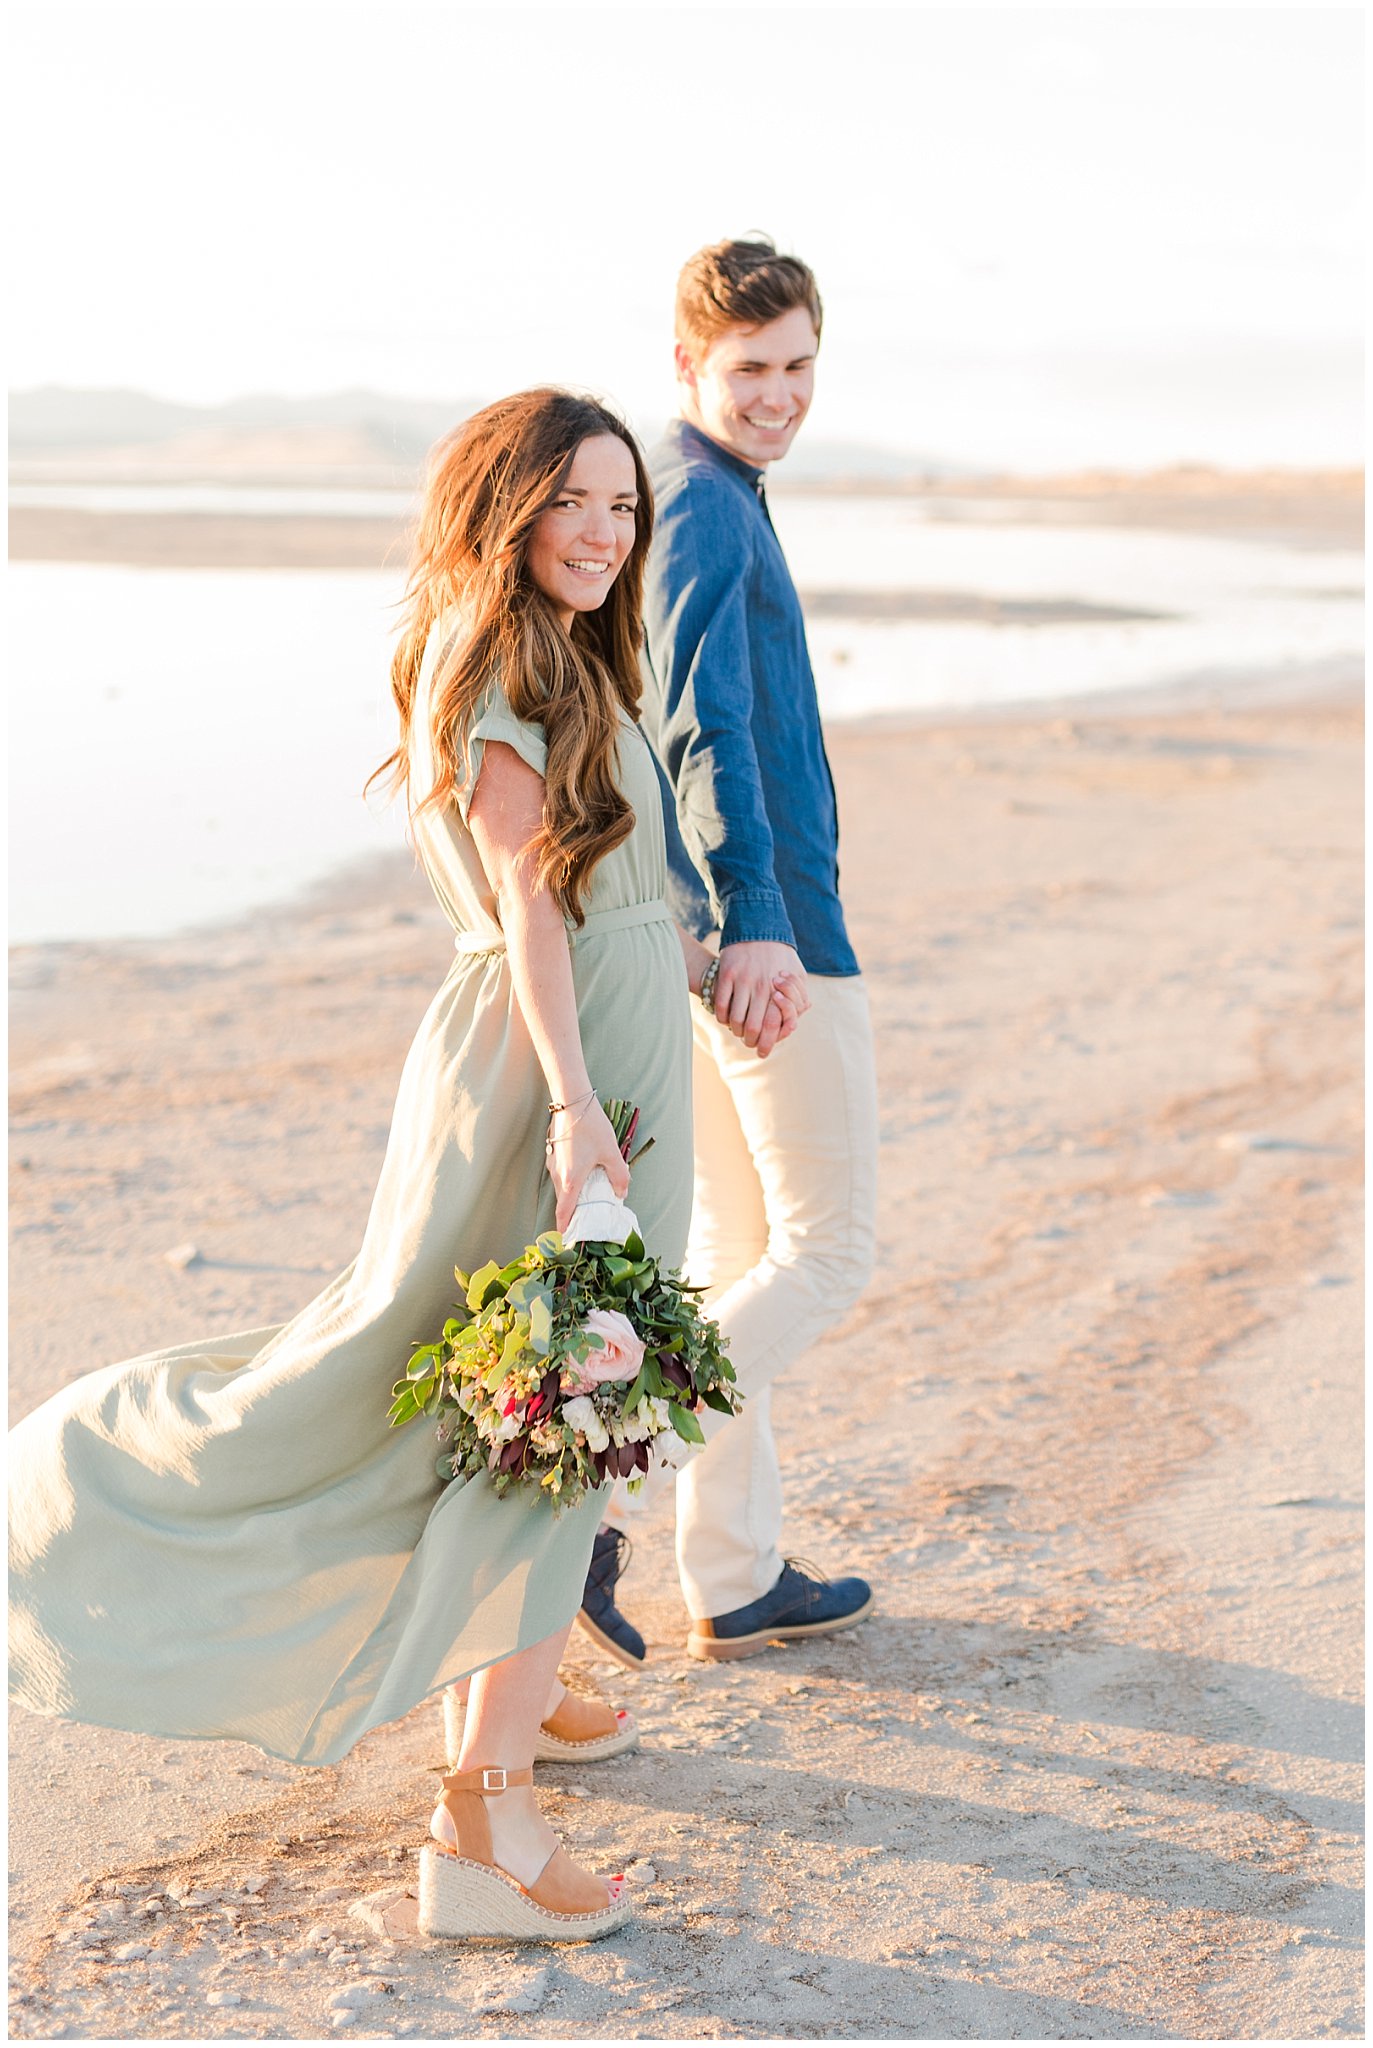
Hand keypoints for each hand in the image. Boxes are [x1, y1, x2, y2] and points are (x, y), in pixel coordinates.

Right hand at [546, 1097, 630, 1233]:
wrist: (571, 1099)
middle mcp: (558, 1175)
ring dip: (573, 1195)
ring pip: (562, 1186)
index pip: (564, 1213)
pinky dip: (571, 1179)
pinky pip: (561, 1173)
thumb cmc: (590, 1127)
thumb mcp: (611, 1152)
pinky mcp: (554, 1152)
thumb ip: (619, 1175)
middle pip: (564, 1201)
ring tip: (590, 1196)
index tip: (567, 1240)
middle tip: (587, 1220)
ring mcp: (553, 1163)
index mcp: (571, 1181)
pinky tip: (585, 1171)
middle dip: (573, 1213)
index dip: (565, 1229)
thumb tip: (622, 1192)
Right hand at [714, 942, 808, 1048]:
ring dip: (735, 1030)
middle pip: (753, 1028)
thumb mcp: (798, 973)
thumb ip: (800, 996)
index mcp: (780, 990)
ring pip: (735, 1019)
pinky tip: (725, 1018)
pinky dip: (721, 1017)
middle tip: (748, 1042)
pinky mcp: (727, 974)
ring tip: (737, 1030)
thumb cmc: (780, 955)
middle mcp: (762, 987)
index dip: (766, 1043)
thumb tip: (800, 1015)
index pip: (773, 1026)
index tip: (762, 1050)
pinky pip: (721, 1004)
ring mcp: (743, 981)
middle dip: (750, 1041)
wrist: (759, 927)